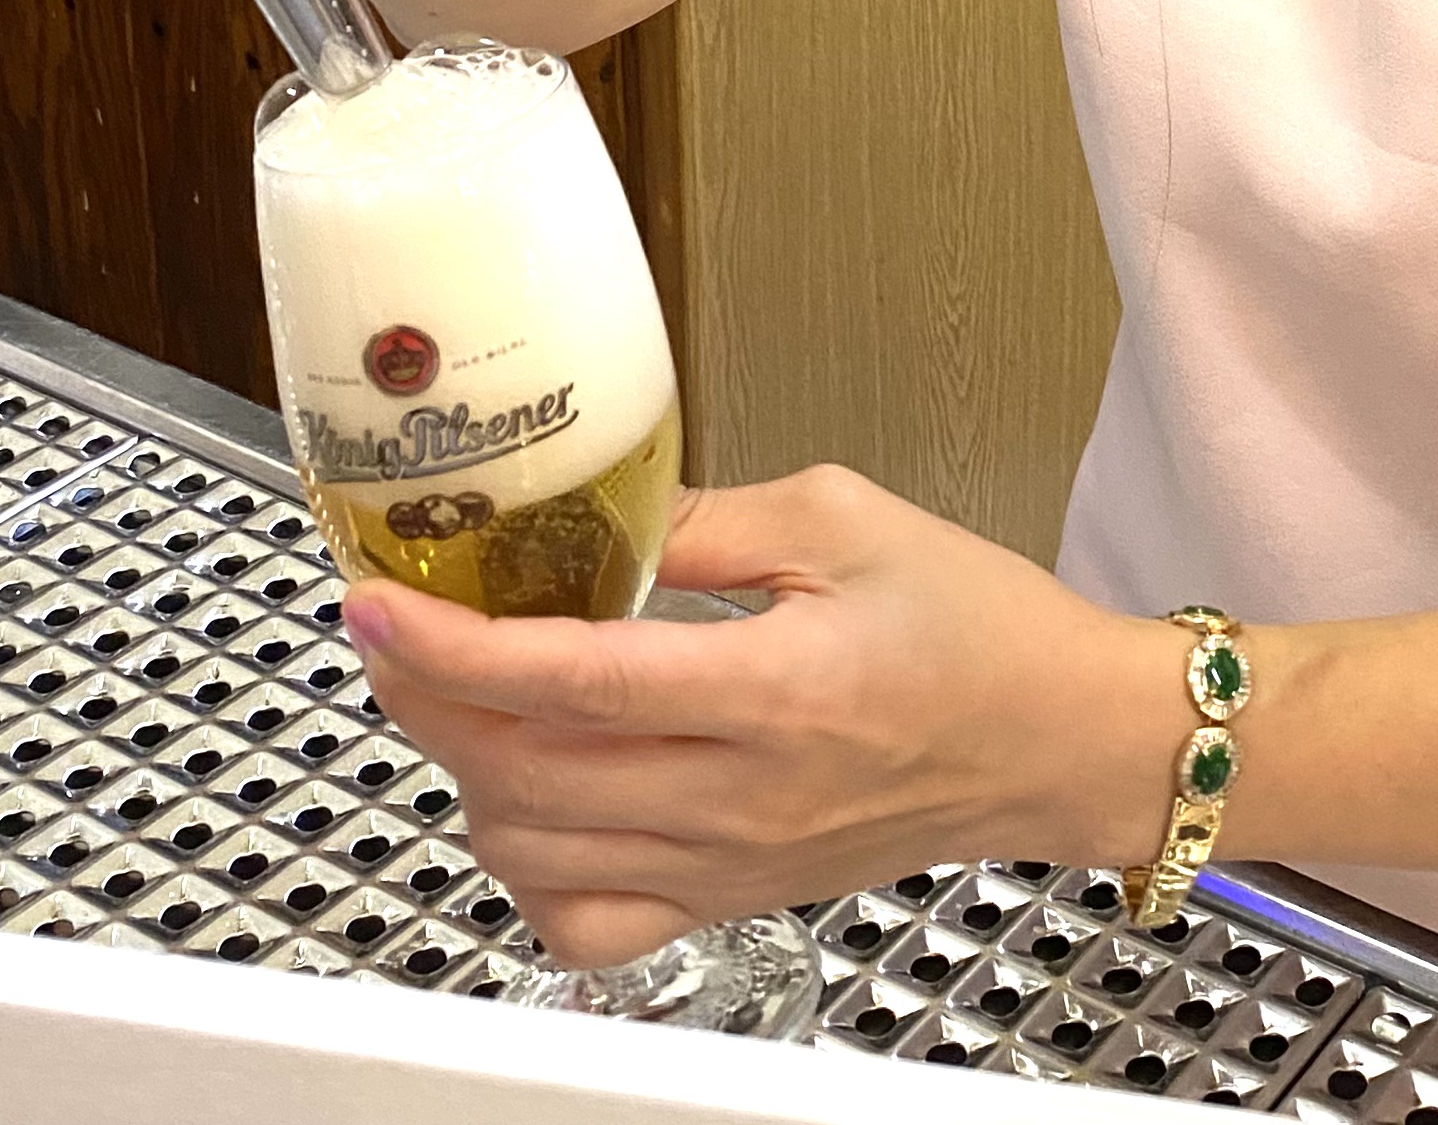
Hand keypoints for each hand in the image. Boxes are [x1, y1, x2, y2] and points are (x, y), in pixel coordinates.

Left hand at [339, 466, 1184, 968]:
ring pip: (535, 854)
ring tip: (456, 693)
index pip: (569, 683)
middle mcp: (743, 797)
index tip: (378, 602)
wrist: (1058, 737)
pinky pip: (588, 927)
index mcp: (778, 689)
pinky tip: (528, 799)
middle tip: (399, 625)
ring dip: (467, 773)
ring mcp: (730, 865)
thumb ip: (701, 517)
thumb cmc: (977, 625)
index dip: (452, 647)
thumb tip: (587, 511)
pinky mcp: (731, 899)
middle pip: (523, 774)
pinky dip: (529, 871)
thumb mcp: (842, 517)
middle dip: (428, 699)